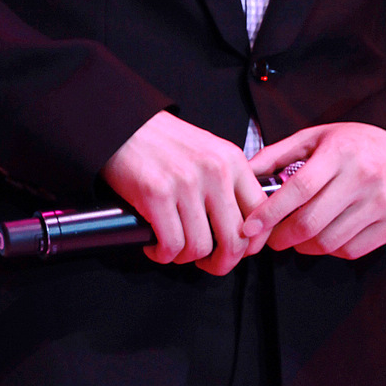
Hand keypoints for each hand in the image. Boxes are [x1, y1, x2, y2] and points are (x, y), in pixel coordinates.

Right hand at [101, 111, 265, 274]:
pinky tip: (155, 245)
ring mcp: (186, 182)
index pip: (262, 212)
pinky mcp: (157, 194)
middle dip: (222, 263)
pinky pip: (171, 245)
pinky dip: (162, 254)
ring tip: (174, 247)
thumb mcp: (209, 152)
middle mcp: (215, 170)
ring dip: (185, 257)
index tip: (238, 250)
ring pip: (200, 248)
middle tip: (208, 262)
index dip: (252, 242)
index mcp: (232, 159)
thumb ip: (228, 183)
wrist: (124, 123)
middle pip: (235, 240)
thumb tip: (242, 227)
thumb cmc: (164, 142)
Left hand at [242, 122, 385, 259]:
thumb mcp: (316, 137)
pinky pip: (352, 250)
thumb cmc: (352, 144)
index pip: (299, 189)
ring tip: (299, 236)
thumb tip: (245, 172)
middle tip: (273, 238)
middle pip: (312, 222)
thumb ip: (278, 154)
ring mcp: (382, 201)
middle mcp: (363, 177)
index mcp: (339, 152)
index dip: (271, 213)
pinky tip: (326, 236)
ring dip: (305, 246)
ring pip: (330, 241)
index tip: (250, 227)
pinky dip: (332, 250)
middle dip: (283, 237)